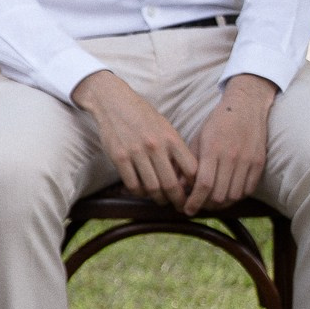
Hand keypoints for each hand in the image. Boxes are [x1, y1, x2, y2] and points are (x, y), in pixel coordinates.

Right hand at [72, 69, 195, 202]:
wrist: (114, 102)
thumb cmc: (143, 116)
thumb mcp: (165, 127)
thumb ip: (175, 148)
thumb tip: (185, 174)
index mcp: (171, 138)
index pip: (191, 170)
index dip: (195, 186)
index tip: (195, 193)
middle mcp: (155, 147)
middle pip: (172, 184)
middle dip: (178, 200)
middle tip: (180, 206)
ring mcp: (136, 153)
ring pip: (152, 187)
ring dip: (158, 198)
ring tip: (161, 201)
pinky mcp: (119, 157)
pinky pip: (132, 184)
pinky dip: (139, 192)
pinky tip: (142, 192)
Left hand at [184, 73, 275, 211]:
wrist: (246, 107)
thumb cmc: (216, 124)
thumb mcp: (197, 139)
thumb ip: (189, 163)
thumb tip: (178, 187)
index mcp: (212, 150)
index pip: (203, 185)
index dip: (194, 201)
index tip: (187, 210)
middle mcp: (231, 157)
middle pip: (219, 194)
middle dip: (206, 205)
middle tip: (198, 206)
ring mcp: (247, 160)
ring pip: (234, 195)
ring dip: (222, 203)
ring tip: (212, 202)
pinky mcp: (259, 163)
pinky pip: (248, 189)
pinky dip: (237, 196)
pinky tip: (228, 194)